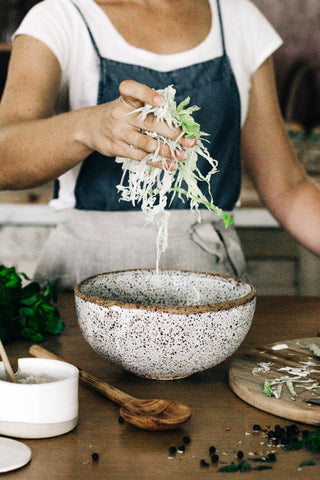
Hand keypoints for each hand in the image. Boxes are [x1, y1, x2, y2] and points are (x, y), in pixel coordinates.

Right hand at [78, 80, 194, 167]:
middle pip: (149, 123)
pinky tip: (169, 165)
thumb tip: (181, 121)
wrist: (89, 128)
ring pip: (146, 143)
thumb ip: (150, 109)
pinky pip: (140, 156)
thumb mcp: (129, 105)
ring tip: (182, 155)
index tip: (161, 101)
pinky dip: (156, 161)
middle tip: (190, 141)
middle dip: (173, 133)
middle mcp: (120, 114)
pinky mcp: (116, 148)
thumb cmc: (120, 115)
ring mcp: (118, 132)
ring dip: (167, 151)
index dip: (146, 94)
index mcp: (126, 99)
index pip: (132, 90)